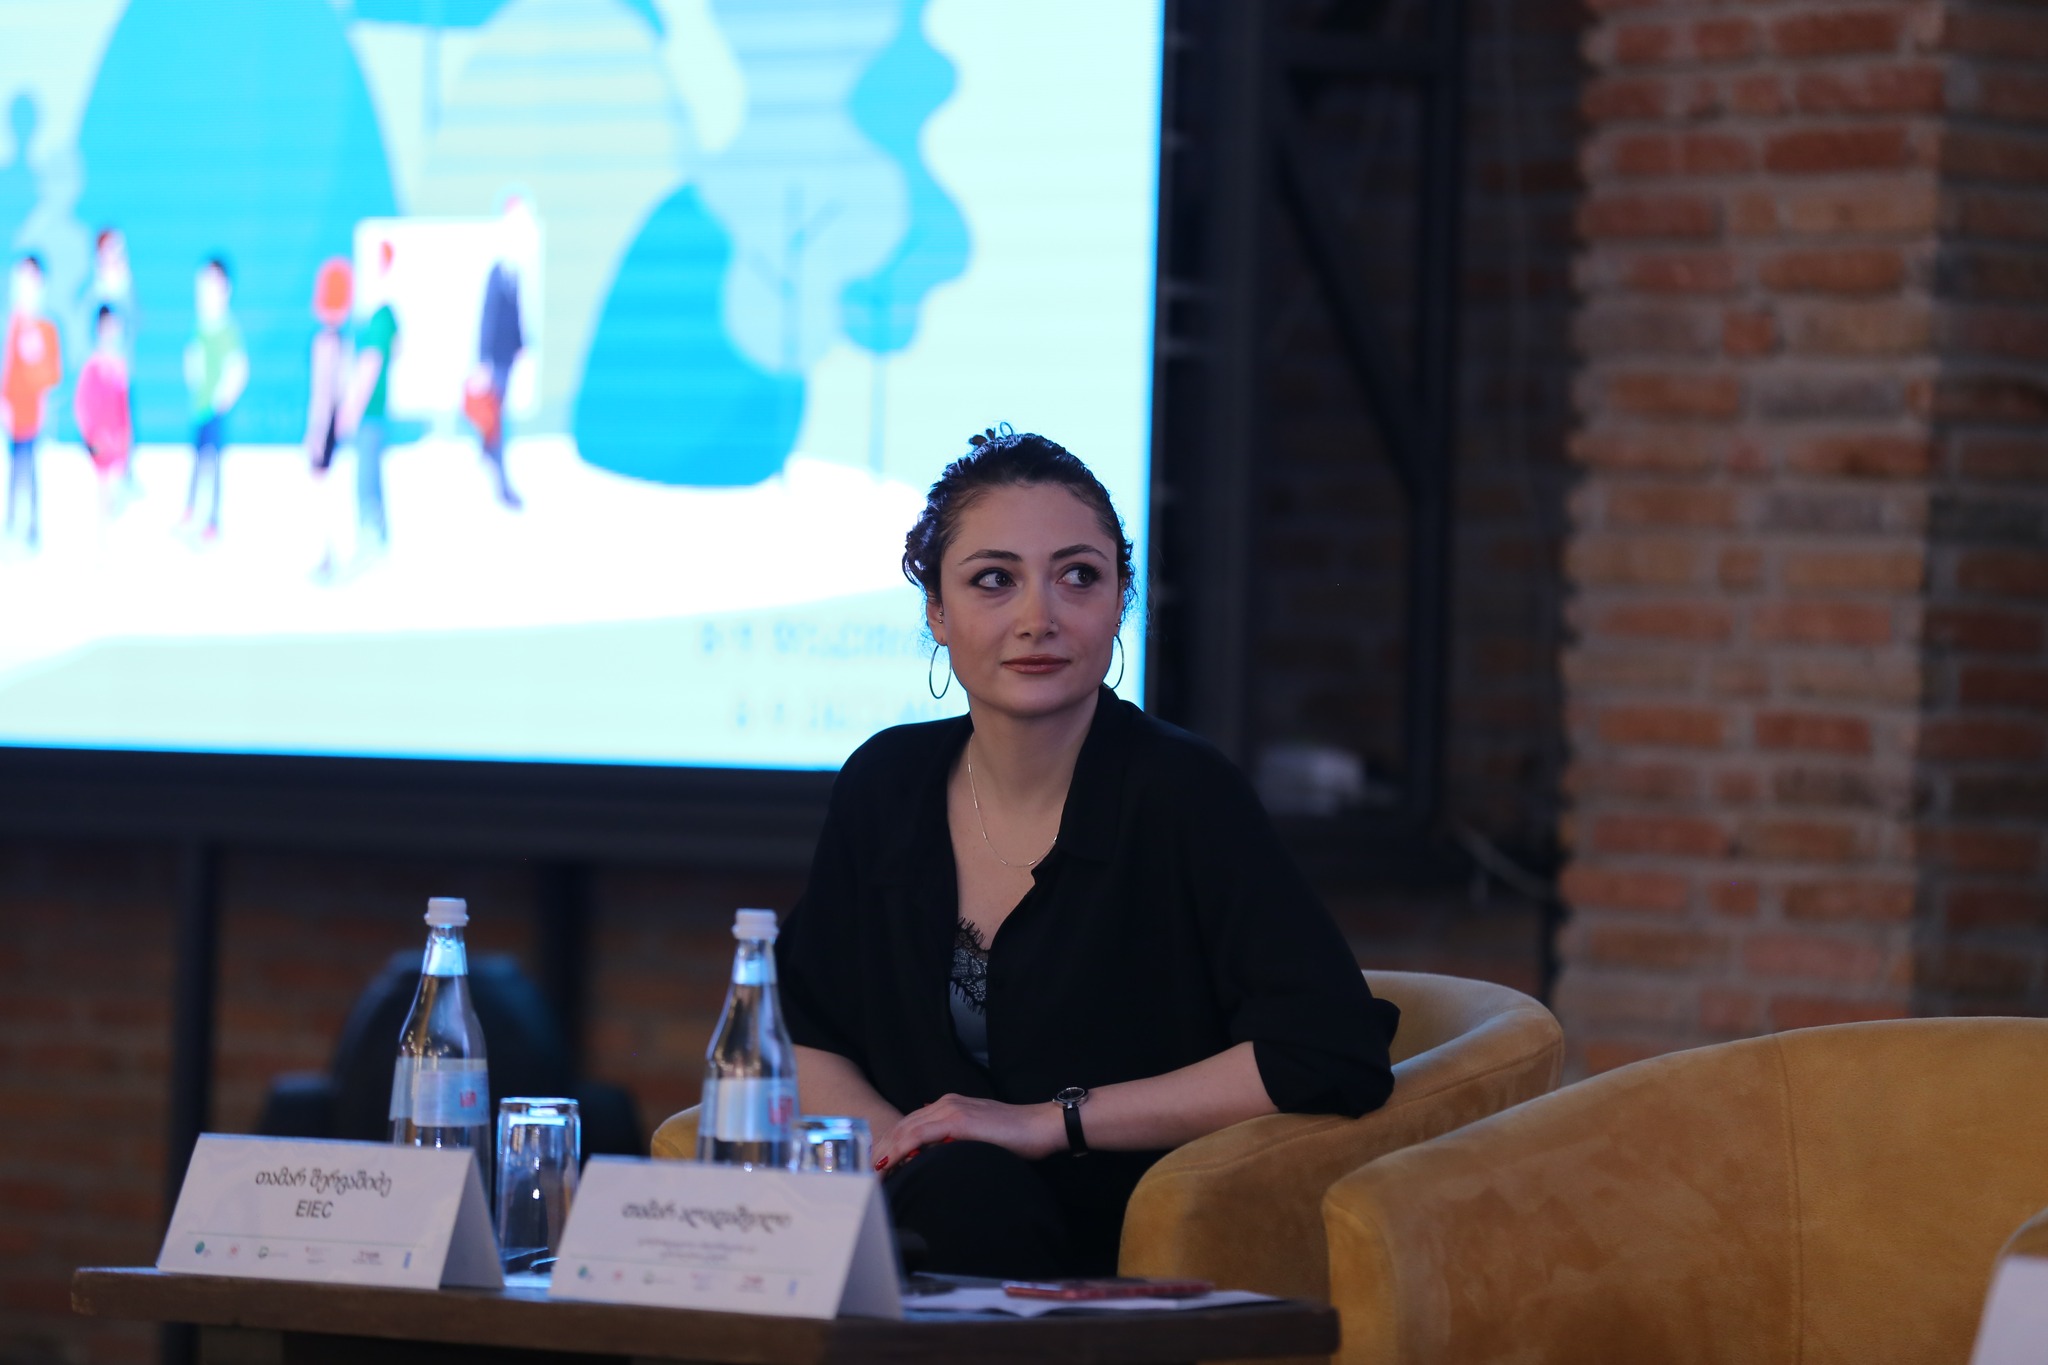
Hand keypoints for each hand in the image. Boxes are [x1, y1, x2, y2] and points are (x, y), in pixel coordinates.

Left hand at [871, 1093, 1064, 1171]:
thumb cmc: (1015, 1138)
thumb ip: (954, 1142)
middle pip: (900, 1126)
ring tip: (871, 1175)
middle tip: (864, 1175)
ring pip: (904, 1129)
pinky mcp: (959, 1120)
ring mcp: (951, 1109)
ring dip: (884, 1152)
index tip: (875, 1167)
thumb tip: (931, 1158)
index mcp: (948, 1106)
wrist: (1041, 1127)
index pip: (908, 1126)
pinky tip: (889, 1164)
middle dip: (879, 1151)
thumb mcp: (977, 1138)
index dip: (888, 1146)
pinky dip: (899, 1149)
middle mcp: (945, 1104)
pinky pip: (919, 1134)